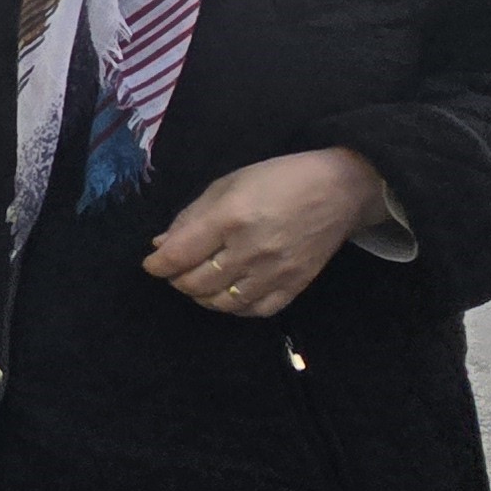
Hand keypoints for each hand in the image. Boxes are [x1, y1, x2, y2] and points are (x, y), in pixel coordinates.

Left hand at [143, 150, 383, 318]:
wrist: (338, 190)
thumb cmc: (278, 179)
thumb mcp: (228, 184)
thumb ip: (191, 216)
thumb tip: (160, 245)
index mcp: (230, 218)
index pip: (179, 255)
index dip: (157, 265)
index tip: (152, 264)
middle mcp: (251, 250)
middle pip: (196, 283)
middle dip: (177, 279)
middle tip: (176, 270)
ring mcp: (274, 273)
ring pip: (222, 303)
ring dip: (202, 296)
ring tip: (199, 282)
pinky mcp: (294, 286)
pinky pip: (255, 311)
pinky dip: (234, 308)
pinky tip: (228, 294)